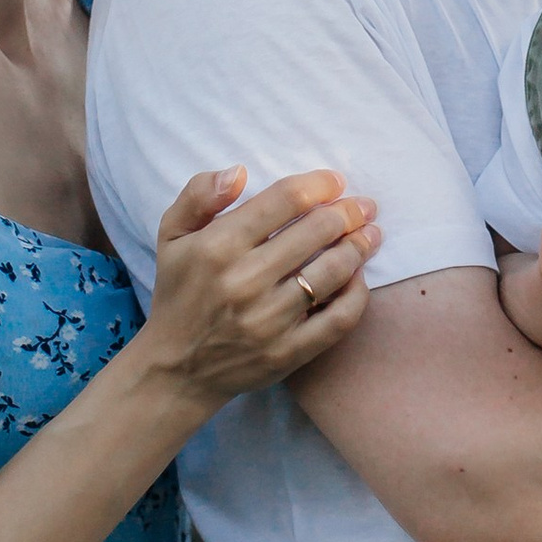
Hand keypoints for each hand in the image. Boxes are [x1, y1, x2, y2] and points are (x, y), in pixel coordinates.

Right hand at [138, 168, 379, 402]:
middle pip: (317, 231)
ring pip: (333, 272)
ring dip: (359, 246)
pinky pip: (338, 320)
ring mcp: (268, 320)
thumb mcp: (171, 235)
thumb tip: (239, 172)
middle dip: (349, 211)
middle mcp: (245, 281)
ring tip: (370, 234)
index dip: (319, 185)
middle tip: (363, 206)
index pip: (285, 199)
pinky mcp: (287, 353)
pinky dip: (357, 295)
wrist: (175, 369)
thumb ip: (198, 195)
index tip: (335, 182)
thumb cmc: (178, 292)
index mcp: (218, 246)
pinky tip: (358, 277)